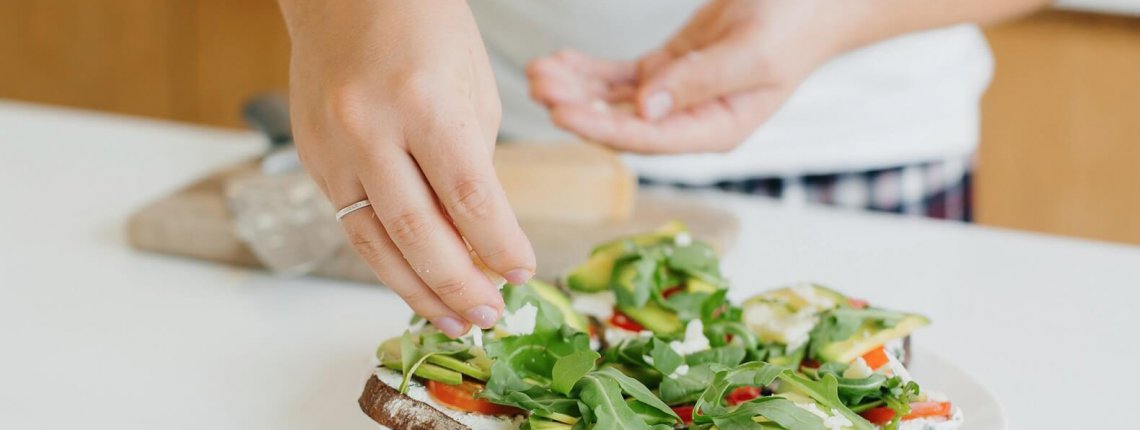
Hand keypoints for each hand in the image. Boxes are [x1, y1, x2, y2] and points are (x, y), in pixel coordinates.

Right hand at [282, 1, 533, 336]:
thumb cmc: (425, 29)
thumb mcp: (474, 88)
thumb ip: (475, 165)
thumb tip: (481, 236)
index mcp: (424, 103)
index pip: (469, 198)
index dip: (500, 246)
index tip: (523, 273)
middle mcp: (369, 129)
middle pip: (419, 234)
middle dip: (460, 285)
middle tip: (490, 316)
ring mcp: (332, 148)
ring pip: (376, 243)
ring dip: (419, 291)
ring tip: (455, 321)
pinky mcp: (312, 161)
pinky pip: (352, 225)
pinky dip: (388, 260)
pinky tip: (417, 283)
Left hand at [529, 0, 851, 152]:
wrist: (812, 2)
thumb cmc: (793, 27)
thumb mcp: (752, 54)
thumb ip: (699, 82)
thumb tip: (646, 109)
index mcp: (715, 130)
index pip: (648, 138)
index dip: (601, 127)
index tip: (562, 113)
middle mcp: (690, 122)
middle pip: (621, 122)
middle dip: (577, 105)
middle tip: (538, 85)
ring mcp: (676, 98)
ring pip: (614, 102)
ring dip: (575, 89)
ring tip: (537, 73)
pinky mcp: (667, 72)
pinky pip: (619, 79)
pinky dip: (589, 72)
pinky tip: (560, 63)